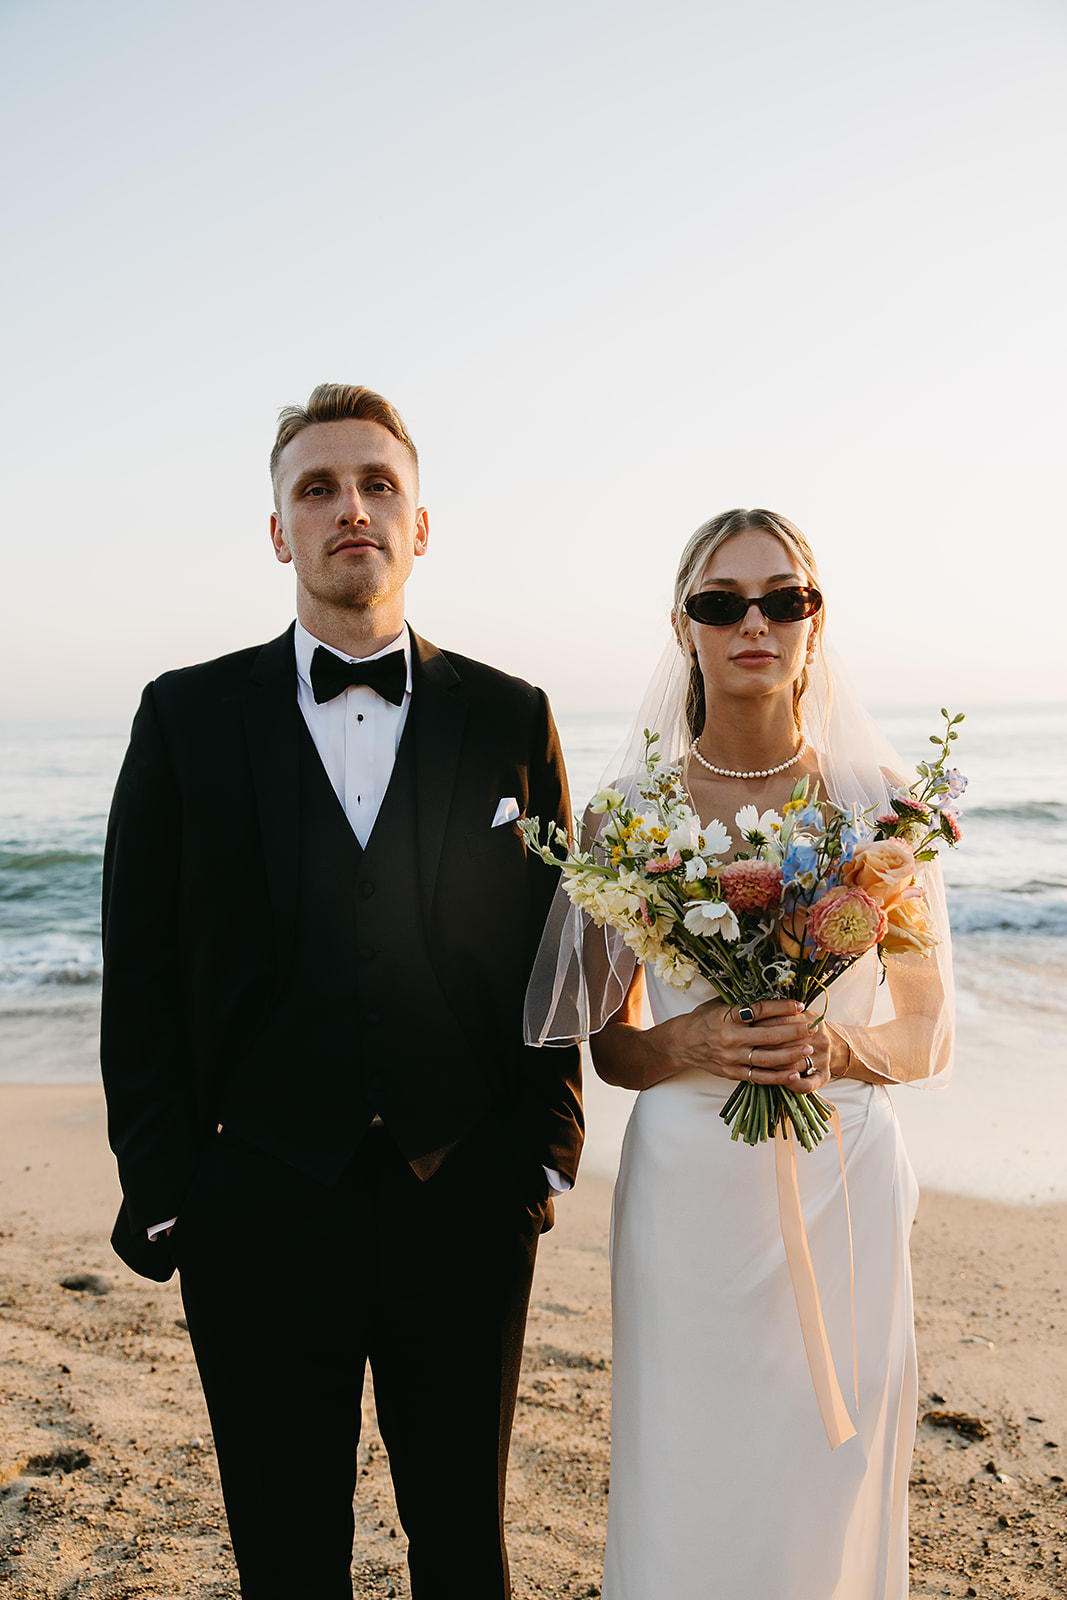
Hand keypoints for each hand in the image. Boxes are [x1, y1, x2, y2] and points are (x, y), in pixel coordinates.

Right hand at [671, 997, 817, 1086]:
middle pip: (769, 1036)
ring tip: (809, 1049)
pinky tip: (795, 1073)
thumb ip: (743, 1000)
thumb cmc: (704, 1019)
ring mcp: (732, 1058)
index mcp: (727, 1016)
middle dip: (794, 1031)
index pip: (760, 1010)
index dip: (782, 1007)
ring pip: (768, 1059)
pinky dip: (779, 1076)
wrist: (682, 1043)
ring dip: (791, 1054)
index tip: (799, 1004)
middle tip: (812, 1027)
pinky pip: (760, 1077)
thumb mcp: (719, 1003)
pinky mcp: (733, 1073)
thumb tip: (772, 989)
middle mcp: (730, 1038)